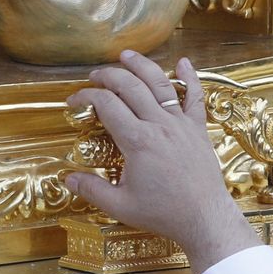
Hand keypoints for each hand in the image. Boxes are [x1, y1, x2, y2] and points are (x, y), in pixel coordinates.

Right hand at [66, 52, 258, 273]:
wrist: (204, 218)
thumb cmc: (164, 213)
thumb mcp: (120, 206)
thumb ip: (92, 190)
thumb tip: (68, 178)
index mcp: (137, 141)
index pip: (106, 104)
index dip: (86, 96)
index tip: (74, 100)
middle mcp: (159, 124)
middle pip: (130, 86)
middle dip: (108, 76)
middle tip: (94, 76)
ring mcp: (181, 124)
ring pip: (160, 84)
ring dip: (142, 66)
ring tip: (127, 55)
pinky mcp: (197, 129)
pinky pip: (195, 97)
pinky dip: (190, 77)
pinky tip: (183, 63)